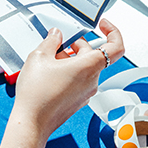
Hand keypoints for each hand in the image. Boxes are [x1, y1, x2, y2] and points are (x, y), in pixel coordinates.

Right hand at [13, 18, 123, 138]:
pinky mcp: (78, 100)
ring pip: (85, 67)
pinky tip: (49, 73)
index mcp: (89, 67)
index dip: (113, 31)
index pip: (116, 47)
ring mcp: (86, 92)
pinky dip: (69, 72)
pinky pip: (79, 80)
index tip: (102, 25)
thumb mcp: (39, 56)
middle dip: (77, 46)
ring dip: (70, 59)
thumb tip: (56, 35)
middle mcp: (92, 80)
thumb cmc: (37, 95)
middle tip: (58, 43)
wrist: (31, 122)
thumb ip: (51, 40)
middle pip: (94, 55)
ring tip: (48, 60)